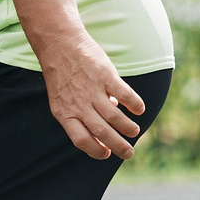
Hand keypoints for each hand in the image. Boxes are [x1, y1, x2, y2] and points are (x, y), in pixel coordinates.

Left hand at [41, 38, 144, 159]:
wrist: (59, 45)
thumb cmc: (62, 74)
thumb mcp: (62, 98)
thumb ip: (80, 112)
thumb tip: (107, 122)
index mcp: (64, 113)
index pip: (81, 140)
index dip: (95, 151)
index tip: (106, 154)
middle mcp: (78, 104)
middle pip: (101, 132)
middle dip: (118, 146)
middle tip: (129, 153)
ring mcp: (92, 90)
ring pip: (115, 117)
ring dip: (128, 128)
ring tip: (134, 132)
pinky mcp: (105, 75)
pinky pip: (125, 94)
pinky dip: (135, 104)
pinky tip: (139, 109)